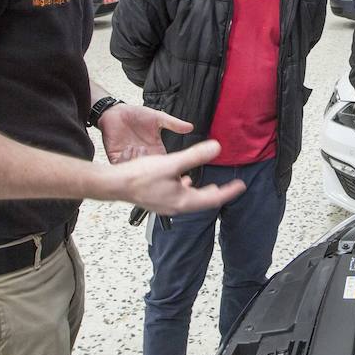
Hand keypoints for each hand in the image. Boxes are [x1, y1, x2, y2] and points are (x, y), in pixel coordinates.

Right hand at [95, 139, 244, 214]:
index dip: (228, 192)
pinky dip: (187, 189)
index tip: (240, 186)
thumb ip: (195, 156)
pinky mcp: (157, 200)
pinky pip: (178, 197)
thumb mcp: (171, 163)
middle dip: (217, 194)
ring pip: (190, 200)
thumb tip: (217, 147)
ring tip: (211, 186)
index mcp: (183, 201)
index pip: (213, 198)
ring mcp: (165, 205)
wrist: (114, 184)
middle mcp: (176, 207)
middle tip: (229, 187)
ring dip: (202, 192)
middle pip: (203, 201)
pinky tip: (183, 180)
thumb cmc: (140, 176)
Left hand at [98, 104, 192, 163]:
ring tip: (139, 148)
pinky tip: (128, 149)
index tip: (170, 167)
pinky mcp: (117, 156)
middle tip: (152, 159)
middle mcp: (143, 156)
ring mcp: (130, 157)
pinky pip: (121, 166)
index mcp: (155, 149)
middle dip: (152, 168)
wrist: (116, 111)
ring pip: (136, 170)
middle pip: (150, 172)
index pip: (164, 164)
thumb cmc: (135, 114)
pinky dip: (125, 160)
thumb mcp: (157, 118)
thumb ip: (173, 124)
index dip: (168, 168)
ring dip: (138, 160)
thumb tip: (190, 127)